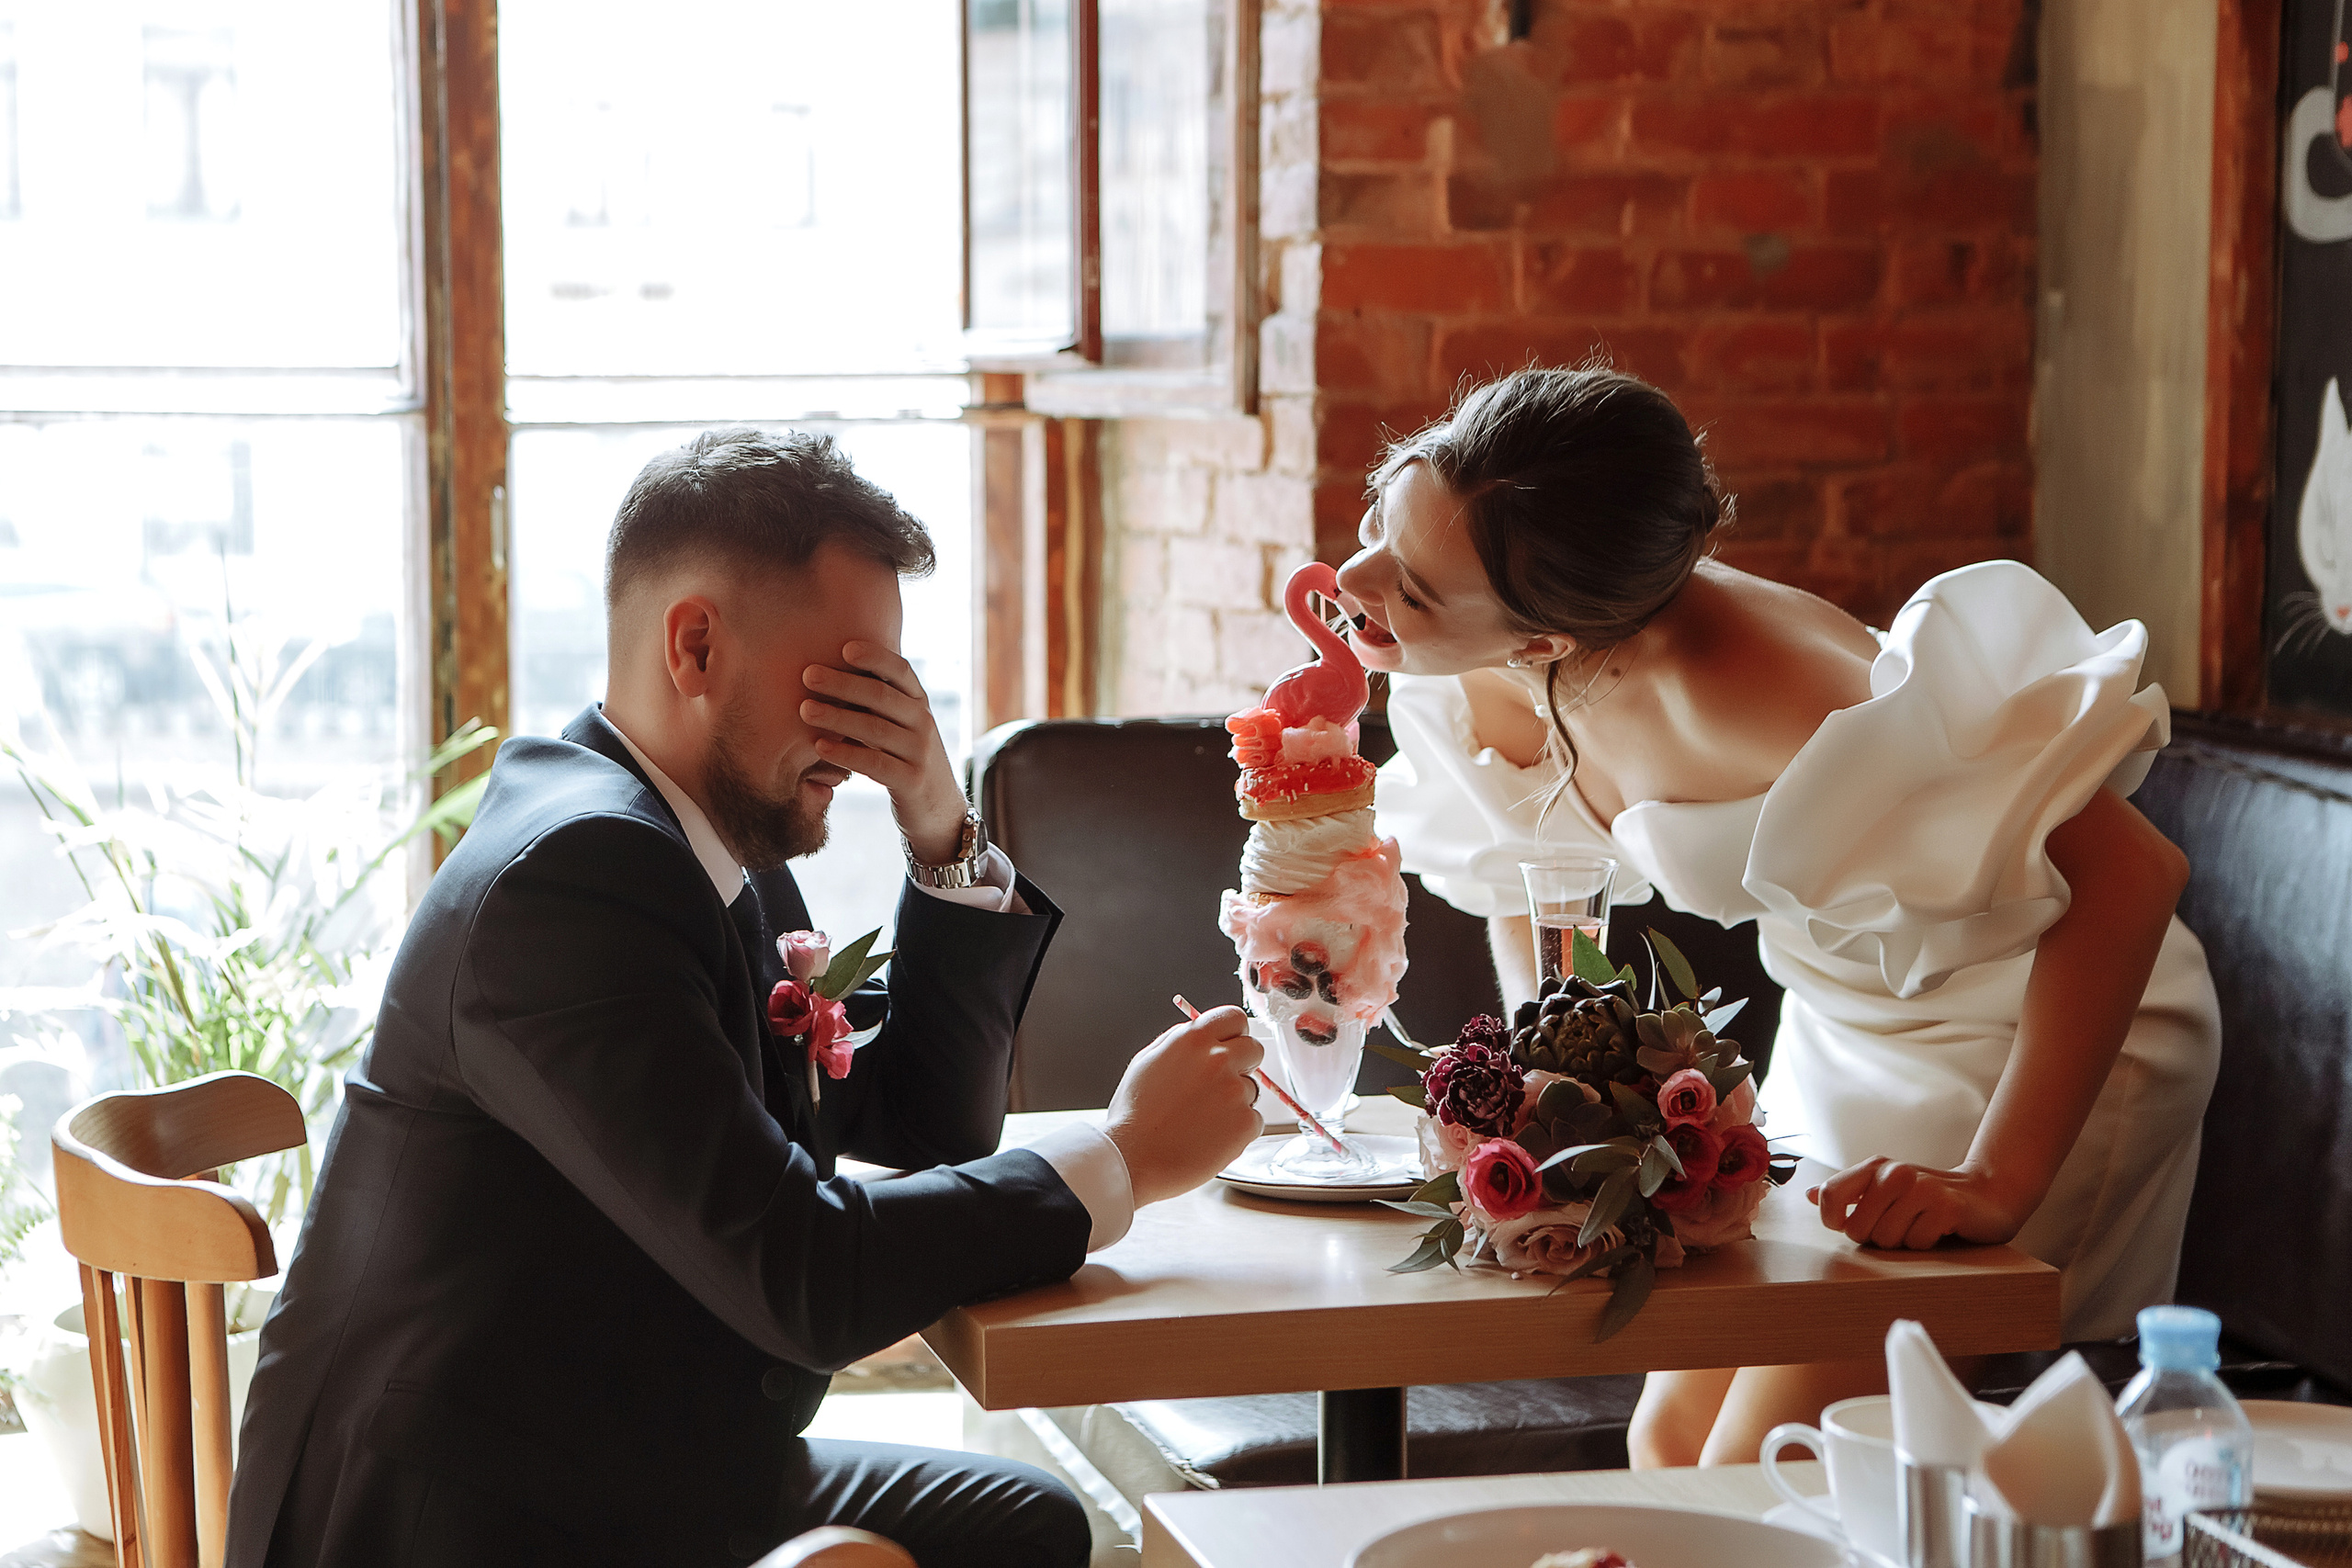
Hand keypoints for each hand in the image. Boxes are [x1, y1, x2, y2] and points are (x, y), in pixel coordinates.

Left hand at [800, 641, 967, 863]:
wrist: (938, 808)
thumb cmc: (903, 758)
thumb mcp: (898, 726)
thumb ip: (875, 702)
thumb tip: (828, 670)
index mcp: (918, 703)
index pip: (900, 671)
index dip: (875, 656)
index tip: (844, 647)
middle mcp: (923, 723)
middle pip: (882, 696)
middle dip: (843, 683)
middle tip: (808, 675)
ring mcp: (920, 753)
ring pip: (875, 729)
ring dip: (837, 717)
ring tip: (805, 710)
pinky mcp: (912, 781)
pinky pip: (876, 764)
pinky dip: (846, 753)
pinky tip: (821, 747)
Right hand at [1103, 1007, 1263, 1206]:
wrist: (1133, 1158)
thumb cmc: (1134, 1116)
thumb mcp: (1146, 1062)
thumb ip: (1177, 1041)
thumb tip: (1198, 1033)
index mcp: (1193, 1040)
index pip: (1234, 1017)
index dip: (1234, 1033)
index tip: (1230, 1046)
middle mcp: (1218, 1059)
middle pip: (1254, 1049)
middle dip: (1242, 1064)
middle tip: (1219, 1086)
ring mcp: (1235, 1091)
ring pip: (1252, 1089)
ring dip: (1236, 1101)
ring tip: (1202, 1120)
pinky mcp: (1245, 1123)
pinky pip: (1253, 1120)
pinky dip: (1238, 1130)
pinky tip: (1210, 1137)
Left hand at [1809, 1158, 2030, 1249]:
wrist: (1987, 1195)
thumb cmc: (1927, 1198)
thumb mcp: (1885, 1190)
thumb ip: (1848, 1192)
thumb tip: (1808, 1195)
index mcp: (1874, 1167)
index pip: (1829, 1194)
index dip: (1834, 1220)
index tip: (1850, 1227)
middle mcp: (1895, 1172)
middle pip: (1857, 1229)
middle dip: (1876, 1238)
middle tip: (1900, 1226)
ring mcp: (1922, 1188)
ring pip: (1887, 1240)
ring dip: (1903, 1243)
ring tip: (1920, 1226)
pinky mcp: (1946, 1207)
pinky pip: (1917, 1244)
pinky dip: (1926, 1245)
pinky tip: (1939, 1229)